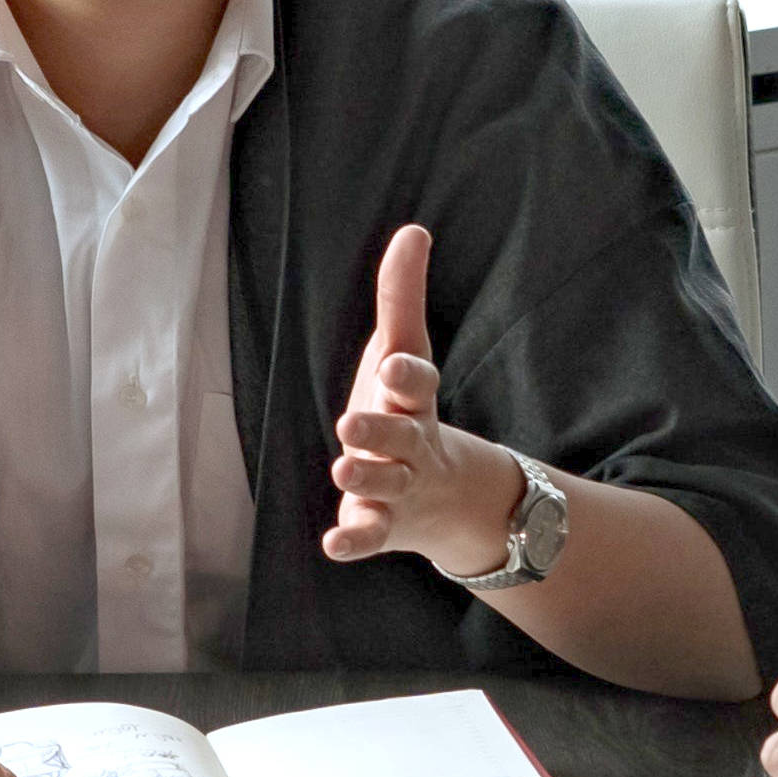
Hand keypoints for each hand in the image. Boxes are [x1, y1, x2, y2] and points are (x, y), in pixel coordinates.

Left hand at [319, 224, 522, 573]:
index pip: (417, 380)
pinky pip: (370, 536)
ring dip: (366, 479)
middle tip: (349, 423)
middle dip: (380, 429)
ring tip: (343, 470)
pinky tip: (332, 546)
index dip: (406, 373)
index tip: (392, 365)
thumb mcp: (403, 352)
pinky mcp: (381, 525)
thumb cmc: (407, 406)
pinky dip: (355, 543)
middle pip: (401, 435)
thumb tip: (413, 230)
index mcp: (413, 397)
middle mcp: (410, 443)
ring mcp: (398, 486)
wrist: (445, 496)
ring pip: (386, 485)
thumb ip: (402, 297)